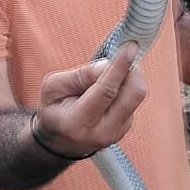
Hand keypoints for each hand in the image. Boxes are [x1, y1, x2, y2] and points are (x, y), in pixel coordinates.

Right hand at [34, 42, 146, 157]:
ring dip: (126, 78)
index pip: (106, 91)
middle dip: (131, 70)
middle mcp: (102, 131)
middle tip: (121, 57)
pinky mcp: (126, 128)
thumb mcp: (53, 87)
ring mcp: (117, 132)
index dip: (120, 66)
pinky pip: (133, 100)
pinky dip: (124, 88)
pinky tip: (108, 92)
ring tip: (104, 79)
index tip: (130, 47)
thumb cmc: (54, 110)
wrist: (59, 141)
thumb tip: (109, 64)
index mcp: (78, 122)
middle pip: (133, 94)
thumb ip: (80, 75)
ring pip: (136, 95)